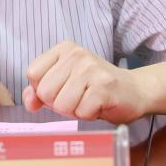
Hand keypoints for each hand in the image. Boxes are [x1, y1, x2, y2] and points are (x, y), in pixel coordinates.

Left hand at [22, 41, 152, 122]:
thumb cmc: (95, 89)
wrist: (135, 91)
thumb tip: (29, 101)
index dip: (43, 90)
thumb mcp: (64, 84)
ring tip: (89, 101)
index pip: (33, 73)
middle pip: (44, 91)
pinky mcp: (104, 87)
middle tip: (78, 97)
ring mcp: (91, 69)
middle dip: (59, 103)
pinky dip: (88, 115)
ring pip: (61, 105)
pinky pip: (81, 112)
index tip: (61, 89)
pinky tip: (99, 105)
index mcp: (64, 49)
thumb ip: (40, 91)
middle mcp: (77, 54)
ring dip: (75, 111)